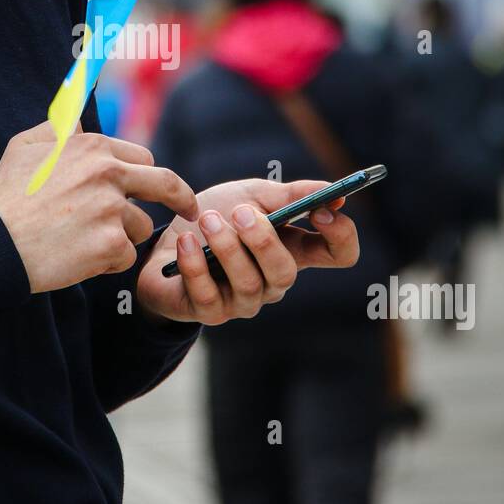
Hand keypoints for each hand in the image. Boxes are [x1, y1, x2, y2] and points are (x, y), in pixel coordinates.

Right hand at [0, 121, 198, 293]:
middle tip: (191, 212)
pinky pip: (125, 256)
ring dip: (120, 237)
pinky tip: (79, 257)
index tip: (161, 188)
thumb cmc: (6, 196)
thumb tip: (79, 121)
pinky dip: (107, 261)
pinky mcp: (111, 244)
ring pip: (140, 227)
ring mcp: (112, 209)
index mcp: (94, 147)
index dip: (148, 176)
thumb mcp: (25, 147)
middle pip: (166, 185)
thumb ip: (58, 129)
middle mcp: (109, 173)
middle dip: (183, 199)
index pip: (143, 158)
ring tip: (83, 241)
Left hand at [136, 177, 358, 326]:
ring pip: (249, 284)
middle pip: (286, 272)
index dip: (340, 234)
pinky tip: (187, 242)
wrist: (164, 240)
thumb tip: (335, 192)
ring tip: (207, 219)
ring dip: (226, 248)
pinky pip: (208, 295)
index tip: (323, 208)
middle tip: (240, 212)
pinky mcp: (210, 311)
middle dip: (263, 241)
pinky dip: (196, 265)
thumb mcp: (252, 195)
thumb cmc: (215, 217)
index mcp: (293, 249)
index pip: (339, 253)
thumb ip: (291, 193)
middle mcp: (273, 280)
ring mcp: (243, 301)